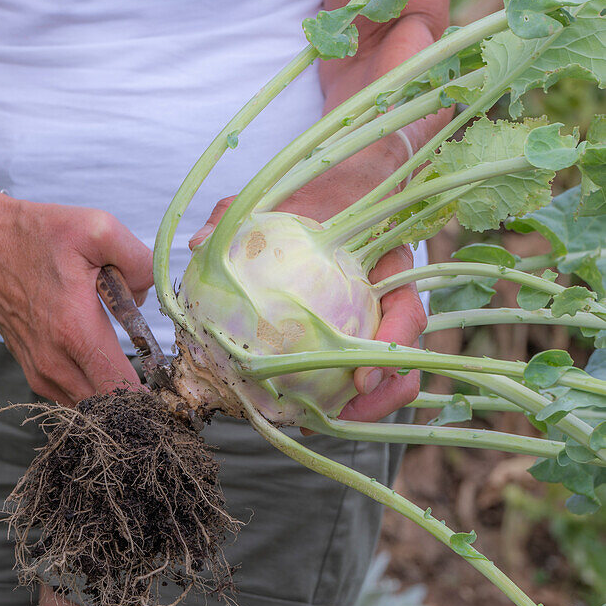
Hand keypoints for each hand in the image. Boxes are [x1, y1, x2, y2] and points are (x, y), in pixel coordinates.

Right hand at [0, 180, 153, 404]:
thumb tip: (149, 295)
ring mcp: (40, 372)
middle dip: (138, 401)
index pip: (122, 391)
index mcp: (75, 332)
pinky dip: (93, 387)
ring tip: (127, 363)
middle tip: (159, 380)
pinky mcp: (34, 372)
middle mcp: (55, 362)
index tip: (171, 391)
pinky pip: (74, 396)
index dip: (151, 398)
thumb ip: (139, 261)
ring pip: (91, 406)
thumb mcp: (97, 229)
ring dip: (113, 393)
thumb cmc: (38, 234)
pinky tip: (102, 360)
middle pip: (110, 409)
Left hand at [189, 136, 426, 426]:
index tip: (362, 376)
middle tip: (336, 418)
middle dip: (378, 400)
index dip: (393, 349)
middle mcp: (392, 300)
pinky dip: (338, 395)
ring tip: (316, 424)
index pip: (408, 313)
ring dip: (362, 408)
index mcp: (390, 267)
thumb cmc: (321, 188)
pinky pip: (356, 371)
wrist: (347, 182)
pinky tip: (302, 411)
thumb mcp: (283, 192)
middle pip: (405, 362)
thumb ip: (242, 214)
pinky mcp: (360, 335)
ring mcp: (381, 320)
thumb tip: (198, 244)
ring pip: (388, 377)